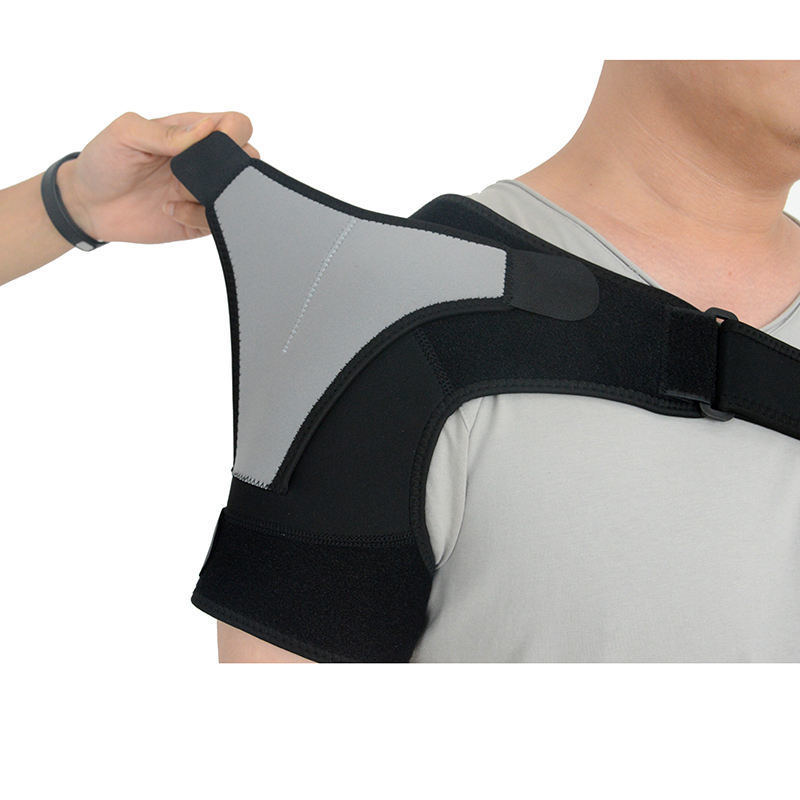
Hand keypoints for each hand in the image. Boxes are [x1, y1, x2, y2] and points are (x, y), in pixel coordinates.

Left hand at [55, 111, 259, 243]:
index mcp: (194, 132)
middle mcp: (205, 161)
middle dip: (230, 171)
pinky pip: (219, 222)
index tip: (212, 147)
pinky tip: (171, 212)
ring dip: (214, 197)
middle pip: (248, 161)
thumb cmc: (104, 161)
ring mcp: (204, 192)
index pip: (237, 126)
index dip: (235, 134)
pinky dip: (199, 218)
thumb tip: (207, 128)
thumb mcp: (125, 133)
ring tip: (176, 196)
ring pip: (239, 195)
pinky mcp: (199, 221)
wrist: (87, 205)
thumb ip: (165, 131)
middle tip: (195, 177)